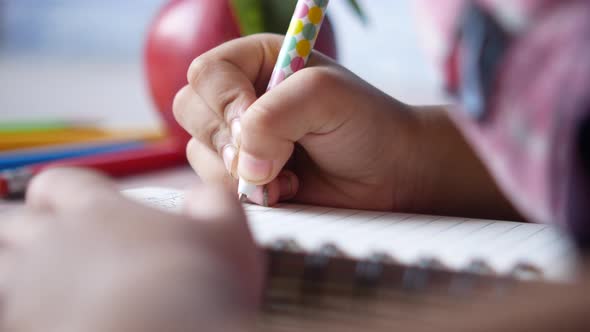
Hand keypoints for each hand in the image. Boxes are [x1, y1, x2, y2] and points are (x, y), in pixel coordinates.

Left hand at [0, 169, 262, 331]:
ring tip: (40, 284)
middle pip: (15, 222)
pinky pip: (9, 312)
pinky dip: (23, 311)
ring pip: (2, 266)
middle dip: (25, 229)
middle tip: (45, 244)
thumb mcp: (227, 232)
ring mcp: (35, 289)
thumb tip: (205, 197)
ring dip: (15, 270)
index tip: (69, 204)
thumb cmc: (201, 286)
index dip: (61, 193)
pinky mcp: (27, 328)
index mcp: (100, 212)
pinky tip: (53, 316)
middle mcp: (57, 244)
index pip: (59, 184)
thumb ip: (213, 202)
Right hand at [174, 34, 518, 218]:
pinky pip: (217, 185)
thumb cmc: (365, 124)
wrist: (389, 173)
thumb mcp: (325, 97)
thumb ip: (274, 116)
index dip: (224, 101)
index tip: (254, 122)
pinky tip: (286, 189)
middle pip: (190, 110)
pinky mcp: (244, 176)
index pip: (206, 74)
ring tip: (289, 171)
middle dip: (228, 139)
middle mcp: (241, 98)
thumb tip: (243, 162)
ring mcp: (239, 140)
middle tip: (274, 153)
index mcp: (257, 62)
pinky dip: (249, 193)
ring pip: (200, 152)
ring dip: (242, 171)